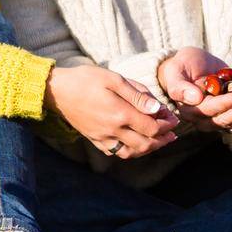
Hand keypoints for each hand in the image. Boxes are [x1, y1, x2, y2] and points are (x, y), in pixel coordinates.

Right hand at [45, 64, 179, 158]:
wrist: (57, 90)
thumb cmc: (86, 79)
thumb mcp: (114, 79)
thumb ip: (137, 95)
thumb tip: (158, 110)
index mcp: (120, 114)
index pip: (152, 127)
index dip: (167, 125)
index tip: (174, 119)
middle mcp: (112, 130)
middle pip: (145, 144)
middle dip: (162, 140)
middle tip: (173, 134)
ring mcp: (102, 138)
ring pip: (131, 153)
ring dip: (149, 149)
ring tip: (159, 141)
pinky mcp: (94, 140)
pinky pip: (116, 152)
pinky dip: (131, 152)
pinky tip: (137, 145)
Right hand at [157, 46, 231, 132]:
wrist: (190, 65)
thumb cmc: (180, 67)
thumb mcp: (175, 72)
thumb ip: (180, 87)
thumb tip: (195, 98)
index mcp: (191, 110)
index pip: (210, 109)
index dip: (226, 104)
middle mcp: (204, 119)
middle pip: (225, 119)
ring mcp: (218, 117)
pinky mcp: (230, 113)